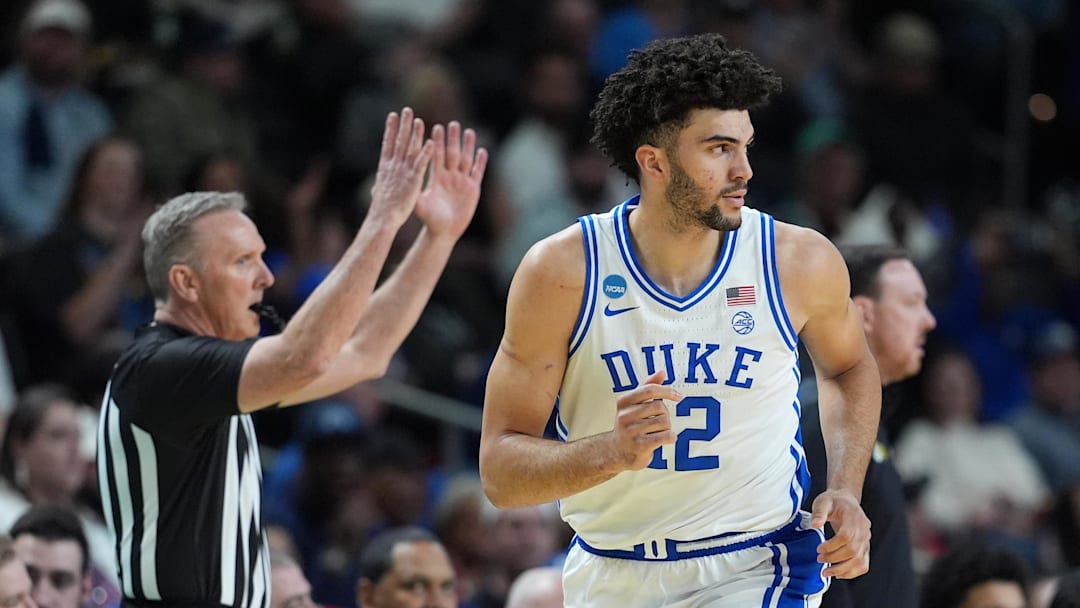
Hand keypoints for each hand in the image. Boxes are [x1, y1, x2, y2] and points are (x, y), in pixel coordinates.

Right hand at [368, 107, 434, 227]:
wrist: (384, 219)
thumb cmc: (382, 209)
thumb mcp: (379, 193)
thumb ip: (380, 186)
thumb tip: (375, 186)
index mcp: (385, 167)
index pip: (388, 143)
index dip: (390, 129)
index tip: (392, 115)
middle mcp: (393, 166)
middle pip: (398, 141)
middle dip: (403, 125)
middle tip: (406, 110)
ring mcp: (403, 172)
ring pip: (410, 149)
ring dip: (415, 134)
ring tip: (419, 120)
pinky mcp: (414, 180)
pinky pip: (421, 164)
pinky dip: (426, 153)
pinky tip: (431, 142)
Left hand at [416, 121, 487, 238]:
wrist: (444, 231)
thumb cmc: (430, 219)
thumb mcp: (421, 205)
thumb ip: (414, 193)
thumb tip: (404, 182)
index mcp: (437, 177)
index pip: (437, 156)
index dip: (437, 142)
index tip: (436, 127)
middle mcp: (450, 176)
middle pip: (452, 154)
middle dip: (453, 139)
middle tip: (453, 124)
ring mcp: (462, 181)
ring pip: (466, 160)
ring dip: (468, 146)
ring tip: (469, 131)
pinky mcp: (473, 189)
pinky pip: (477, 173)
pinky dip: (480, 162)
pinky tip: (482, 150)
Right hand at [611, 371, 680, 470]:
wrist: (616, 452)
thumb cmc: (629, 426)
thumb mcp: (634, 405)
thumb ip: (647, 387)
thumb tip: (661, 372)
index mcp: (623, 402)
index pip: (649, 390)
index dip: (667, 391)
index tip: (679, 396)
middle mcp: (625, 415)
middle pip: (659, 407)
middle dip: (665, 414)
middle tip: (659, 423)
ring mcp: (631, 431)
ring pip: (664, 422)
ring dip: (667, 428)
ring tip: (658, 432)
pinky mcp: (640, 445)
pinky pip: (666, 436)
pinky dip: (670, 438)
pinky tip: (664, 439)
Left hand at [811, 489, 870, 578]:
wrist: (845, 500)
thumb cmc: (834, 501)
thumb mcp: (823, 501)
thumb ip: (819, 512)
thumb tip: (815, 524)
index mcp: (854, 517)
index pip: (846, 536)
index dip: (832, 545)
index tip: (819, 548)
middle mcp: (863, 530)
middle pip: (853, 550)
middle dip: (835, 558)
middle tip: (820, 559)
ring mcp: (866, 540)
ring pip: (859, 560)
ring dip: (843, 569)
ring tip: (827, 572)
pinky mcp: (865, 547)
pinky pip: (863, 563)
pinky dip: (852, 572)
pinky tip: (839, 574)